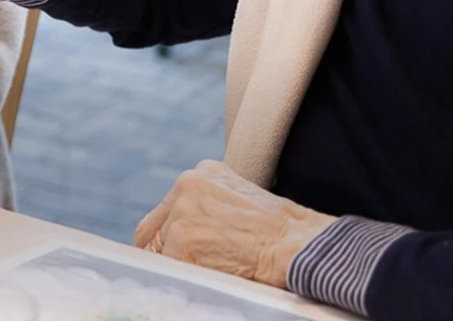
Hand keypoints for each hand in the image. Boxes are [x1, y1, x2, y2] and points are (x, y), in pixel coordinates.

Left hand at [133, 160, 335, 288]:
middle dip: (164, 252)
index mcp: (201, 173)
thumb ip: (210, 208)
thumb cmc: (283, 232)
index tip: (174, 253)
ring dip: (178, 266)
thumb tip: (191, 234)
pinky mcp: (180, 242)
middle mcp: (186, 185)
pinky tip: (209, 278)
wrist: (300, 245)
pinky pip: (168, 270)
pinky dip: (184, 279)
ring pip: (159, 252)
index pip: (167, 211)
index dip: (168, 237)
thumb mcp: (241, 201)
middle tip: (182, 270)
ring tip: (211, 272)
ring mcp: (181, 213)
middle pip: (152, 229)